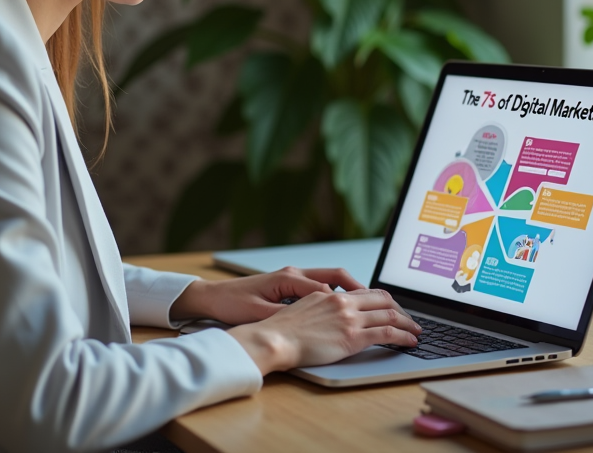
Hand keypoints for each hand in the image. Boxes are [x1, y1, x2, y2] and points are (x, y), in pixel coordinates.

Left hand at [171, 267, 364, 325]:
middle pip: (336, 276)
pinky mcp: (289, 284)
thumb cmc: (232, 304)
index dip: (346, 301)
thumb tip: (310, 319)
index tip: (363, 314)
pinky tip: (344, 307)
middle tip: (381, 304)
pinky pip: (321, 285)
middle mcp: (294, 273)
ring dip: (350, 290)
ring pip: (331, 279)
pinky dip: (337, 293)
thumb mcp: (258, 313)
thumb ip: (284, 314)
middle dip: (359, 289)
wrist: (212, 297)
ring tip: (369, 305)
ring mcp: (292, 277)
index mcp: (288, 278)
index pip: (326, 287)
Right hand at [227, 289, 421, 374]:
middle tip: (410, 320)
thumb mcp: (301, 309)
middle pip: (383, 300)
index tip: (392, 308)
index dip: (383, 300)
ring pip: (390, 315)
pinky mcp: (353, 336)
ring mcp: (349, 318)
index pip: (365, 292)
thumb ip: (319, 307)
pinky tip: (410, 342)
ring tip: (416, 332)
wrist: (274, 339)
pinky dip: (404, 336)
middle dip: (401, 310)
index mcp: (330, 294)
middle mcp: (343, 302)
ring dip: (407, 324)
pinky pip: (387, 334)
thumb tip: (329, 316)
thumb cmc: (281, 330)